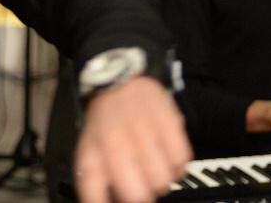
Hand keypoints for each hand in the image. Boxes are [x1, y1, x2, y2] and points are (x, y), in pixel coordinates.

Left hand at [73, 76, 190, 202]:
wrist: (119, 79)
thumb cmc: (104, 122)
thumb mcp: (87, 151)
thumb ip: (91, 185)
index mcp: (105, 149)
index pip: (125, 194)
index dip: (128, 199)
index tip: (127, 194)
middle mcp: (127, 139)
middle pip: (148, 191)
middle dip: (145, 192)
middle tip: (141, 181)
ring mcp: (150, 130)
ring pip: (167, 178)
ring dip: (162, 178)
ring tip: (153, 166)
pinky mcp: (171, 122)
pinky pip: (182, 159)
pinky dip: (177, 164)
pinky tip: (166, 155)